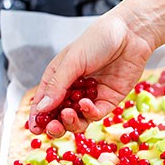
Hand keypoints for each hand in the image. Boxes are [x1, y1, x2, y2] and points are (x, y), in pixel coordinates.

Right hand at [28, 10, 156, 137]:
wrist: (130, 34)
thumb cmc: (99, 39)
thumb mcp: (72, 60)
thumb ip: (57, 85)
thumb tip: (42, 108)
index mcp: (59, 77)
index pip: (45, 102)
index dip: (39, 117)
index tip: (34, 129)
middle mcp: (74, 89)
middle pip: (61, 115)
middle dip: (55, 124)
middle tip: (52, 127)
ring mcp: (92, 96)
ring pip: (79, 119)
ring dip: (71, 121)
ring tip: (68, 114)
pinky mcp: (110, 100)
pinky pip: (97, 114)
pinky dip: (90, 112)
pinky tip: (86, 104)